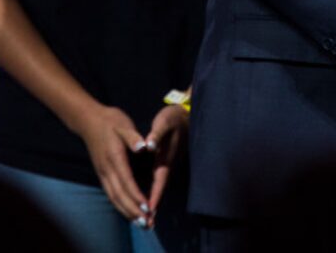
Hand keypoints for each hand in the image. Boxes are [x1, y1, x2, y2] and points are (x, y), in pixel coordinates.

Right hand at [75, 103, 150, 225]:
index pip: (126, 181)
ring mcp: (102, 173)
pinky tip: (129, 212)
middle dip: (132, 210)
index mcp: (114, 157)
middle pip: (119, 195)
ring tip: (140, 223)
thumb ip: (133, 137)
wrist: (89, 121)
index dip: (136, 196)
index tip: (147, 207)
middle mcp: (106, 169)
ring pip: (113, 197)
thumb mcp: (123, 124)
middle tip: (146, 223)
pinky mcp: (102, 174)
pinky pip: (110, 194)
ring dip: (126, 211)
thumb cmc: (110, 121)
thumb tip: (143, 146)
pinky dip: (120, 205)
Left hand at [142, 104, 189, 221]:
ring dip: (155, 198)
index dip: (154, 196)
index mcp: (166, 158)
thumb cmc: (174, 118)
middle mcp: (169, 164)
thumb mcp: (164, 122)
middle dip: (154, 204)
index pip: (159, 181)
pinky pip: (160, 179)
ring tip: (148, 213)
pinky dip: (156, 189)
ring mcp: (170, 162)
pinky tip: (152, 193)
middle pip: (160, 188)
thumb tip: (149, 145)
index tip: (149, 211)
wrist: (187, 113)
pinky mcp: (169, 159)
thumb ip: (157, 133)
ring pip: (161, 185)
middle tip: (148, 221)